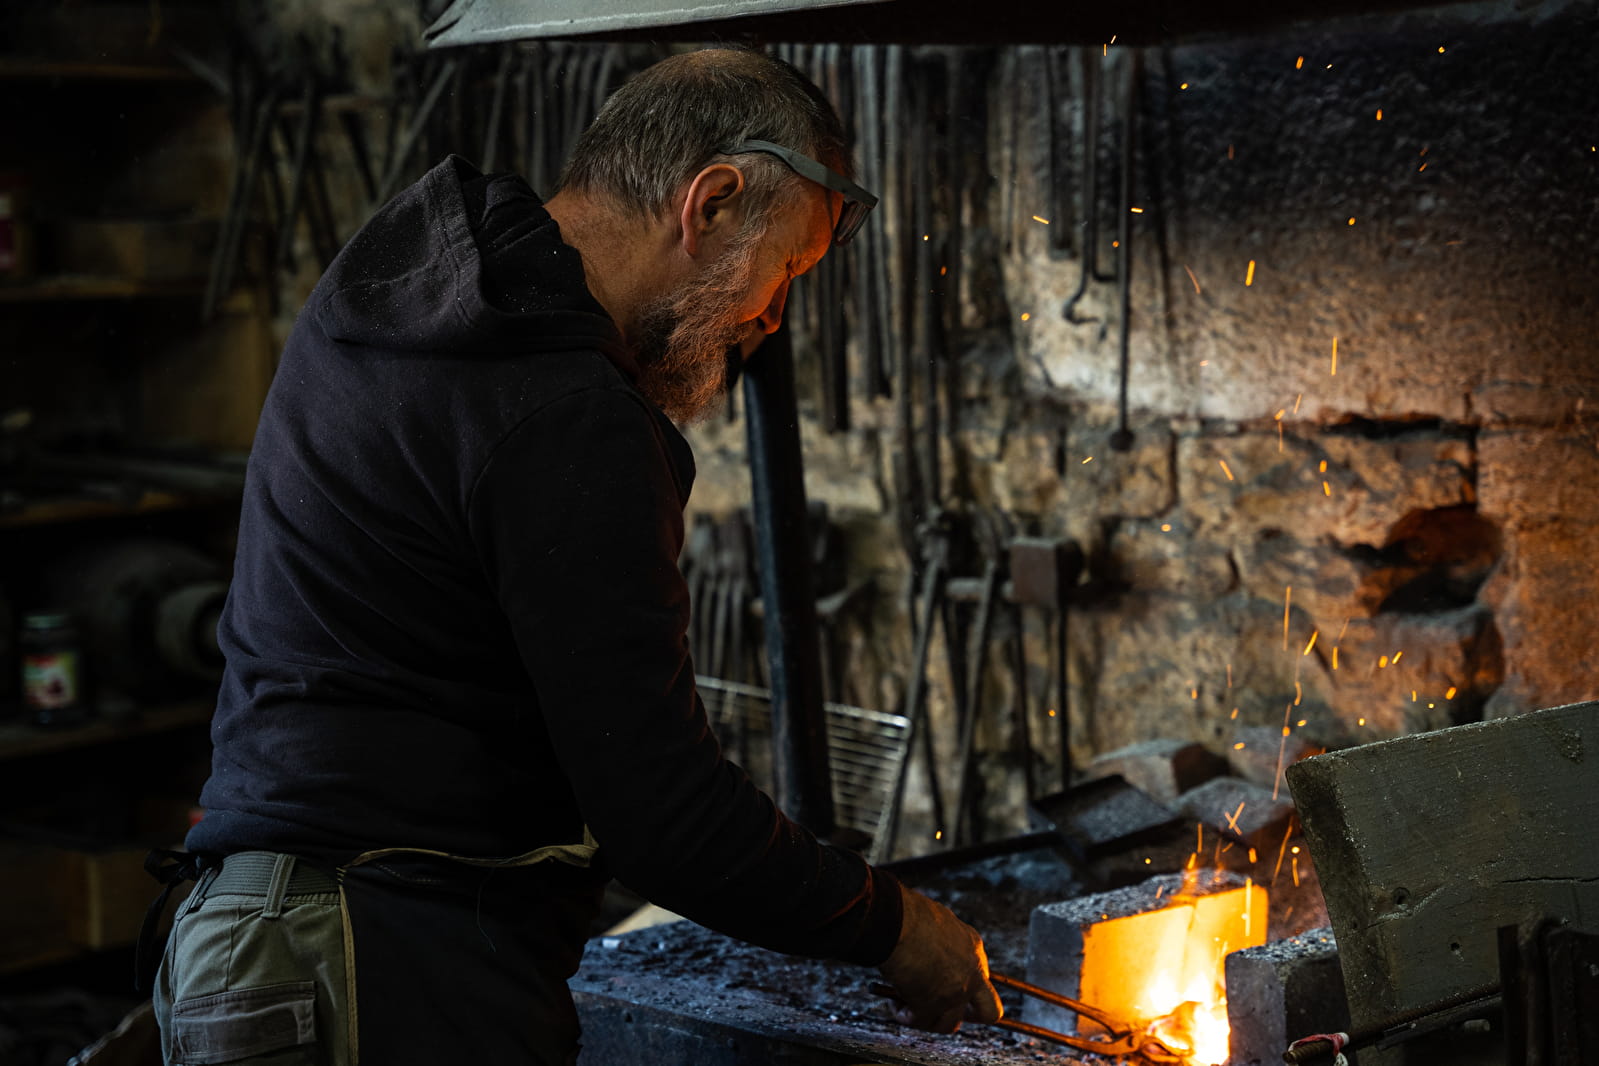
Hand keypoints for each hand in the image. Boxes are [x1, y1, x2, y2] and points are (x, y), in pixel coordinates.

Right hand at [876, 883, 1003, 1032]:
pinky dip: (905, 1016)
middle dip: (968, 1015)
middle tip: (942, 1009)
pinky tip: (893, 1003)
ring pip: (950, 1024)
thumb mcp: (938, 924)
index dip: (962, 984)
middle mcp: (971, 973)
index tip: (942, 983)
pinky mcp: (932, 1005)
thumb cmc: (908, 914)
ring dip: (927, 1018)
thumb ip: (942, 944)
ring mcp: (955, 992)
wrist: (895, 920)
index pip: (980, 978)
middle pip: (988, 1011)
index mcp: (973, 948)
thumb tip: (928, 955)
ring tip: (905, 1004)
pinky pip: (920, 1022)